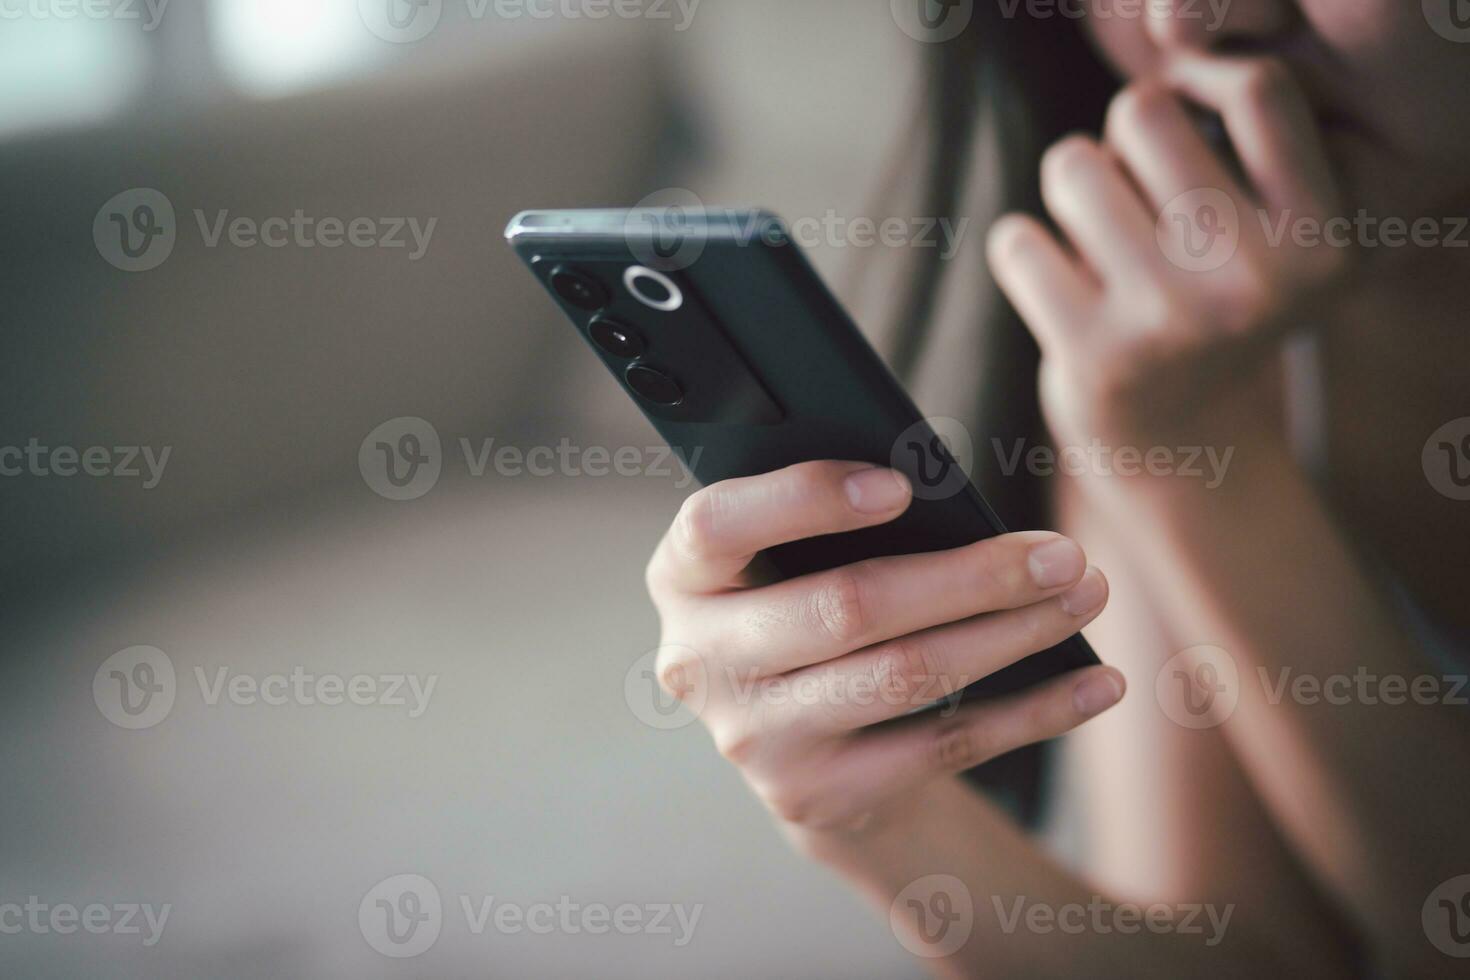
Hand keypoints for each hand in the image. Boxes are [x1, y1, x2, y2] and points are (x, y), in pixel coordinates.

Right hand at [644, 460, 1123, 837]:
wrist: (799, 744)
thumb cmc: (808, 607)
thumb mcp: (792, 558)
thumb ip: (832, 524)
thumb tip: (953, 499)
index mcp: (683, 576)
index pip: (717, 525)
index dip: (803, 500)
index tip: (901, 485)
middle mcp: (701, 660)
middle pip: (845, 607)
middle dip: (969, 577)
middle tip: (1061, 553)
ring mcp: (753, 737)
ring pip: (903, 675)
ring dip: (1011, 634)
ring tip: (1084, 596)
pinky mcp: (814, 794)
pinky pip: (942, 745)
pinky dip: (1031, 710)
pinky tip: (1093, 681)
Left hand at [987, 54, 1347, 450]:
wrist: (1181, 444)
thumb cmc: (1218, 303)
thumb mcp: (1278, 234)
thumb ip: (1240, 149)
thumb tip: (1148, 94)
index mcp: (1322, 241)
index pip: (1259, 90)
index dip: (1202, 91)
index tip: (1185, 131)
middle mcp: (1255, 281)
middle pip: (1144, 112)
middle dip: (1123, 138)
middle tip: (1138, 195)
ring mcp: (1170, 320)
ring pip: (1071, 165)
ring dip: (1072, 188)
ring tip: (1100, 237)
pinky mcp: (1091, 356)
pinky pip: (1014, 240)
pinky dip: (1024, 252)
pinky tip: (1059, 287)